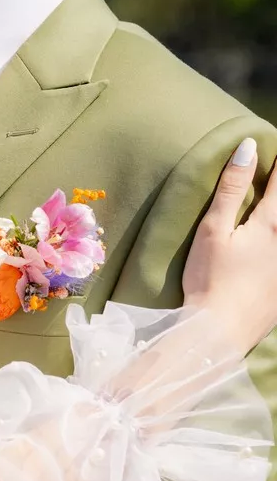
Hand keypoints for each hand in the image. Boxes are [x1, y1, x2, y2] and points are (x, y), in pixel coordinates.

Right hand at [184, 137, 276, 354]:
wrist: (219, 334)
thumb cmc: (210, 279)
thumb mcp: (213, 230)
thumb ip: (230, 188)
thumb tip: (249, 147)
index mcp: (272, 224)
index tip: (274, 147)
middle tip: (274, 177)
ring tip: (267, 215)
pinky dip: (275, 245)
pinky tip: (265, 252)